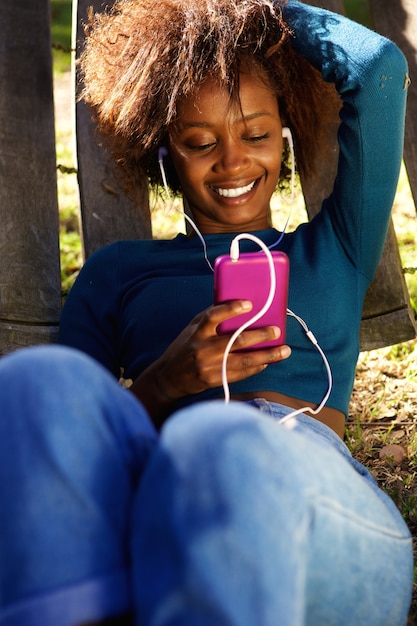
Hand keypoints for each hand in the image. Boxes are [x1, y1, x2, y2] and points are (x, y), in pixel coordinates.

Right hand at [131, 300, 290, 421]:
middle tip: (277, 331)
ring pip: (244, 360)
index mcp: (198, 332)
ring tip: (284, 351)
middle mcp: (204, 348)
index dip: (231, 309)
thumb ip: (211, 318)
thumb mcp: (192, 329)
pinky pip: (241, 373)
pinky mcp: (216, 380)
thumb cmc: (184, 347)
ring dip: (267, 356)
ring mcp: (211, 366)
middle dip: (260, 335)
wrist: (169, 377)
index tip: (249, 304)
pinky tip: (267, 362)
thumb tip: (237, 306)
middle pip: (237, 341)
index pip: (214, 316)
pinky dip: (256, 367)